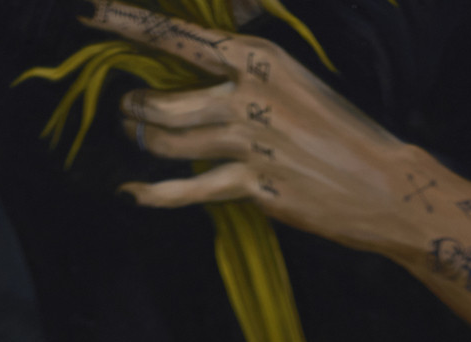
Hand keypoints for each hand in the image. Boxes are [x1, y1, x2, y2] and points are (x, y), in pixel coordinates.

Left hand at [82, 2, 418, 248]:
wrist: (383, 184)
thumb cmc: (341, 132)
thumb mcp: (296, 81)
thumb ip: (248, 69)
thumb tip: (213, 49)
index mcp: (258, 58)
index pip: (179, 36)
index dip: (128, 23)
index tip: (88, 12)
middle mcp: (247, 95)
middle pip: (163, 98)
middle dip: (134, 106)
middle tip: (126, 109)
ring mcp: (248, 142)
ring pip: (169, 142)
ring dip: (143, 142)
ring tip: (136, 138)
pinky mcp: (252, 186)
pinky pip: (188, 189)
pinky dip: (156, 193)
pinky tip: (134, 192)